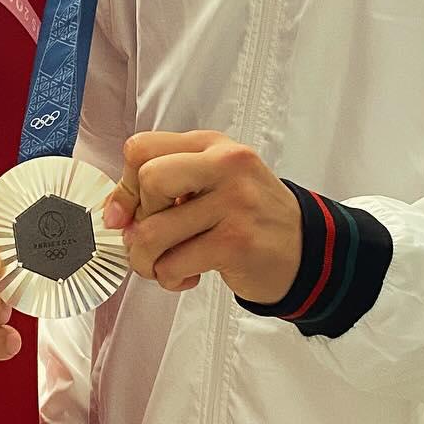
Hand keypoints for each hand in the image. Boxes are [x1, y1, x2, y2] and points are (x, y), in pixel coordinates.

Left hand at [105, 131, 301, 301]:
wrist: (308, 249)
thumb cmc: (250, 215)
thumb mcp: (213, 182)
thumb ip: (166, 186)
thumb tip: (115, 215)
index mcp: (212, 145)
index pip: (142, 148)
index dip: (124, 186)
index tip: (126, 213)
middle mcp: (225, 165)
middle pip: (148, 180)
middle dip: (138, 219)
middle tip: (154, 238)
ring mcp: (234, 203)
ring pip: (152, 233)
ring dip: (146, 261)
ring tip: (165, 265)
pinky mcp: (236, 243)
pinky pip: (173, 265)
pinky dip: (169, 279)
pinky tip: (189, 275)